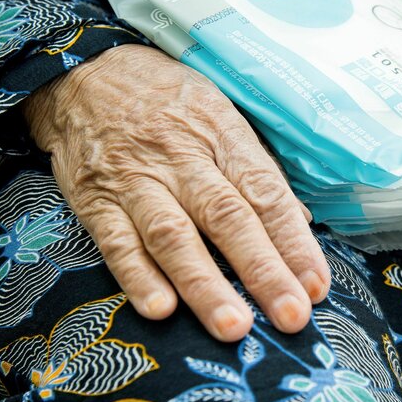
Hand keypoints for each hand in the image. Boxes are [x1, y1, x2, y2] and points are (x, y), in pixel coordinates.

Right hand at [23, 44, 330, 340]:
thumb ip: (257, 168)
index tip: (316, 286)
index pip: (266, 193)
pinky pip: (117, 242)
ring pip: (174, 236)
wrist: (84, 74)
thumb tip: (302, 221)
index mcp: (223, 134)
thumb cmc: (167, 100)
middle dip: (262, 271)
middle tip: (291, 316)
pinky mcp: (95, 199)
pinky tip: (160, 310)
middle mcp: (182, 157)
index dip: (294, 242)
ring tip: (233, 327)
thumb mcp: (220, 113)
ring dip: (204, 285)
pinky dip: (138, 277)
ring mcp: (137, 180)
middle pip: (228, 218)